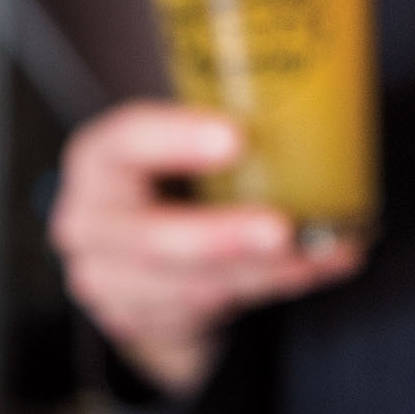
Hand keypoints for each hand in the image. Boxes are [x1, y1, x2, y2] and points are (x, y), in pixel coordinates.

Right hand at [49, 102, 363, 394]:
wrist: (130, 253)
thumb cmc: (169, 178)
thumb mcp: (178, 142)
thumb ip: (222, 125)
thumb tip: (317, 93)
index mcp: (99, 158)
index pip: (128, 140)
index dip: (177, 138)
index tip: (236, 137)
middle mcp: (90, 221)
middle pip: (151, 236)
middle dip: (224, 236)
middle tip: (284, 230)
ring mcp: (107, 280)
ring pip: (189, 286)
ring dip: (264, 272)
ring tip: (324, 253)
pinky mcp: (137, 320)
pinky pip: (209, 311)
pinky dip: (269, 288)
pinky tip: (313, 270)